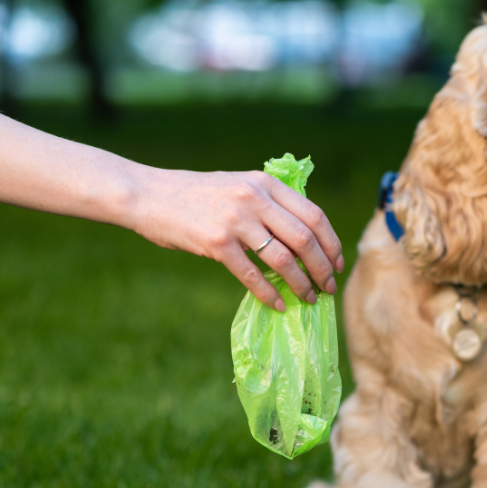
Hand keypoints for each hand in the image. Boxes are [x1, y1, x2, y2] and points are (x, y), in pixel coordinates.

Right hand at [131, 168, 343, 311]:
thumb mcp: (240, 184)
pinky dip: (269, 293)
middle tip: (329, 288)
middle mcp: (255, 198)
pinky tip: (278, 304)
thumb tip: (304, 236)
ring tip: (308, 298)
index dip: (332, 243)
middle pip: (306, 239)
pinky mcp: (216, 242)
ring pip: (284, 259)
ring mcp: (236, 220)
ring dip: (301, 284)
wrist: (149, 195)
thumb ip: (269, 202)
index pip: (314, 215)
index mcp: (266, 183)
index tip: (338, 263)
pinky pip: (252, 274)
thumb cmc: (196, 195)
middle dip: (323, 268)